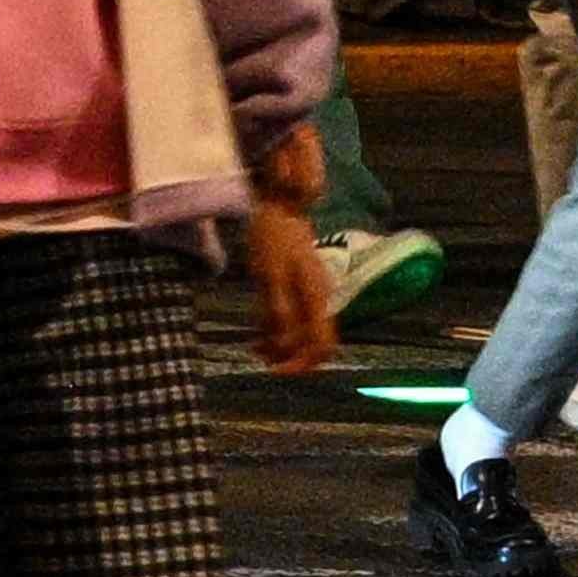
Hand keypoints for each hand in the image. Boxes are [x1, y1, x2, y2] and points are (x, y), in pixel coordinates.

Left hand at [238, 196, 340, 378]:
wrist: (278, 206)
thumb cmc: (272, 238)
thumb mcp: (269, 275)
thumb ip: (278, 311)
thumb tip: (282, 345)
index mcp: (316, 297)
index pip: (322, 344)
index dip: (301, 363)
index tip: (275, 370)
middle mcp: (319, 300)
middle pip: (315, 344)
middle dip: (290, 358)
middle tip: (262, 361)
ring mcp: (311, 295)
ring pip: (302, 334)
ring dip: (281, 347)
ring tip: (255, 349)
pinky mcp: (300, 289)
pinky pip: (293, 320)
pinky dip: (278, 332)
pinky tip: (258, 336)